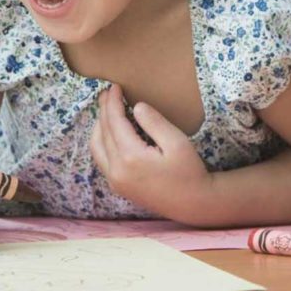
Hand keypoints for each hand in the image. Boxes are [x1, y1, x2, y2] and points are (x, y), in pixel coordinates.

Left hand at [89, 85, 209, 220]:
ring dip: (99, 126)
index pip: (114, 122)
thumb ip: (154, 122)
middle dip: (104, 110)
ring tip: (106, 109)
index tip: (114, 87)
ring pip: (96, 147)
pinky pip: (101, 159)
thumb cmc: (189, 171)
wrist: (193, 204)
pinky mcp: (118, 187)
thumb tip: (136, 106)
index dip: (113, 102)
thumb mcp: (177, 142)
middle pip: (103, 132)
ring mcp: (115, 181)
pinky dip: (101, 142)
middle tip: (108, 93)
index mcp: (130, 157)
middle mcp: (117, 170)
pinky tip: (109, 132)